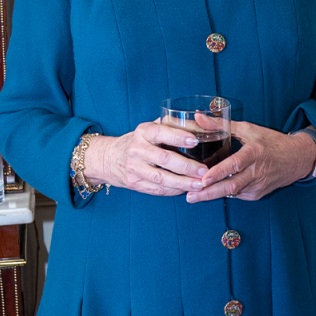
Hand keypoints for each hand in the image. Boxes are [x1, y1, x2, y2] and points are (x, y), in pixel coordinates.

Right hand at [84, 123, 205, 195]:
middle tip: (204, 170)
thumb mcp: (153, 127)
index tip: (194, 141)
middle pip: (164, 159)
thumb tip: (202, 124)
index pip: (160, 132)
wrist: (111, 158)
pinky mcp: (134, 183)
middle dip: (186, 166)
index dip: (177, 137)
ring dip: (182, 182)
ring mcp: (134, 168)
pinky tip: (186, 189)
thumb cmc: (141, 140)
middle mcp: (137, 149)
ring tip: (199, 184)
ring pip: (161, 178)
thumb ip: (175, 124)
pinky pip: (156, 189)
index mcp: (143, 131)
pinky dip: (173, 190)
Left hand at [185, 120, 315, 201]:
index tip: (202, 179)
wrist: (297, 158)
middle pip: (231, 186)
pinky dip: (223, 193)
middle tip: (189, 195)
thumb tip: (198, 117)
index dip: (218, 173)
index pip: (234, 165)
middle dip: (208, 193)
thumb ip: (221, 125)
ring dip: (212, 195)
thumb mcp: (249, 129)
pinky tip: (211, 191)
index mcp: (255, 153)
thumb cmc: (272, 142)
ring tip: (193, 195)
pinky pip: (237, 195)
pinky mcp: (257, 194)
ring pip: (232, 193)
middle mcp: (256, 171)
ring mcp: (257, 186)